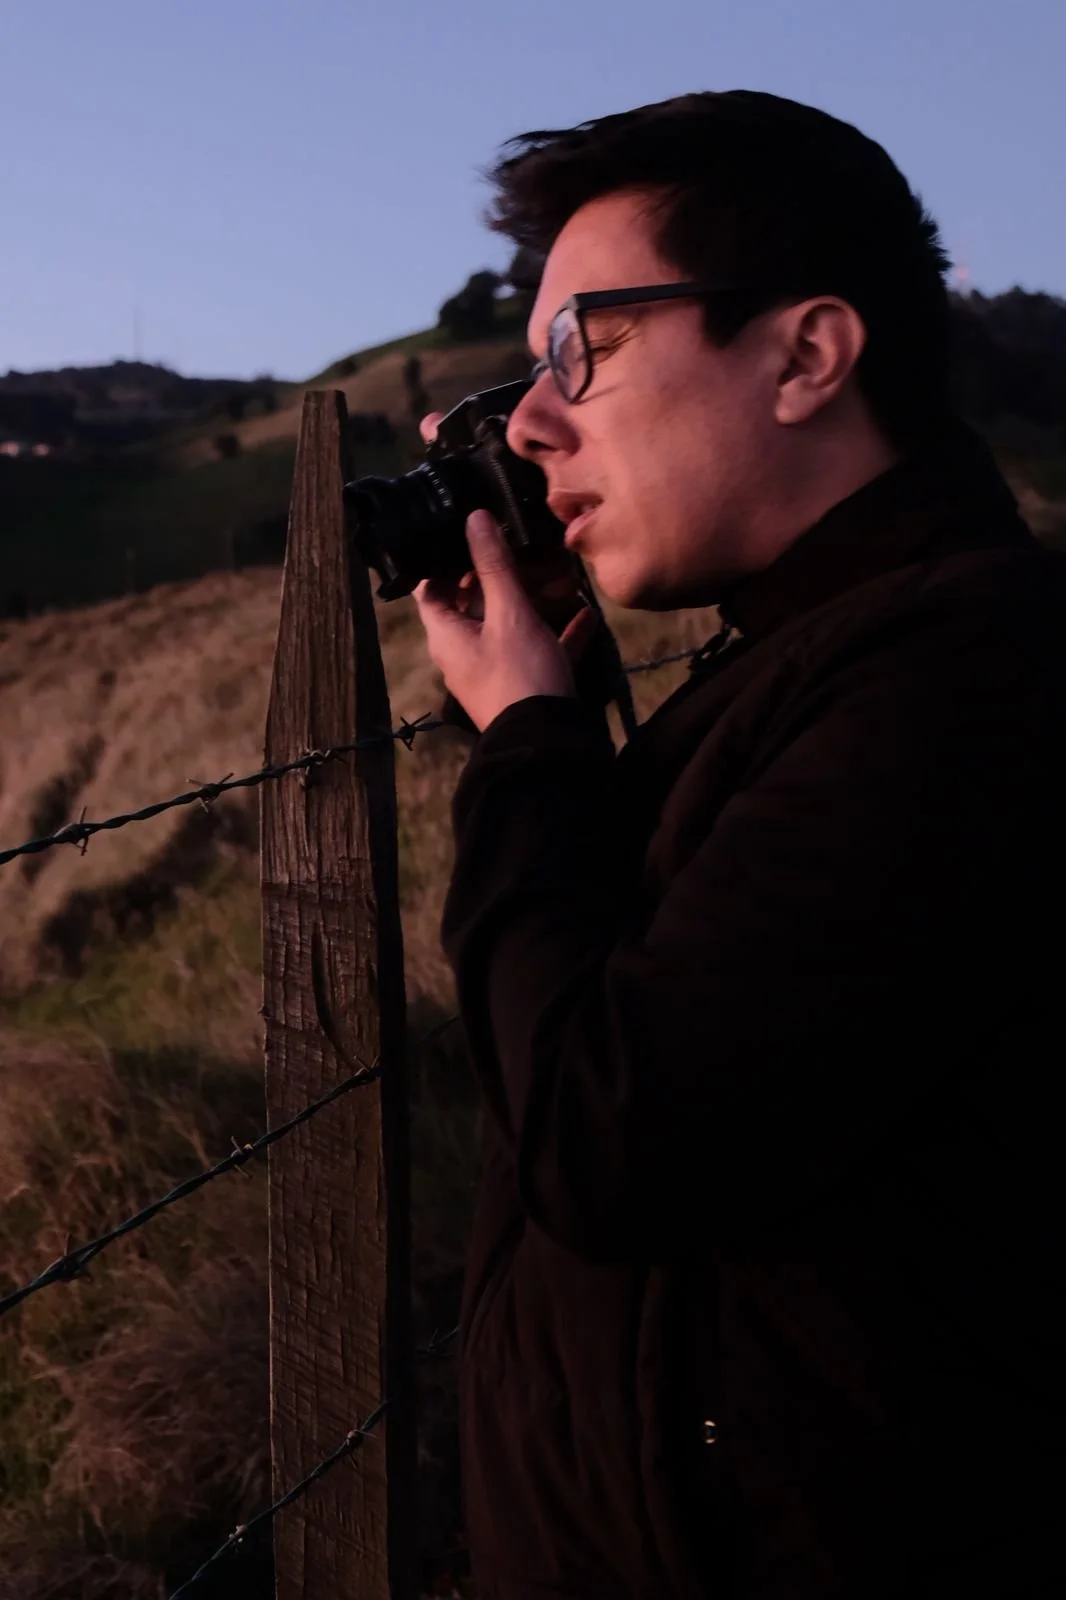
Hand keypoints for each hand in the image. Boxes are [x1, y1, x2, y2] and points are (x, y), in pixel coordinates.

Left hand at [411, 412, 599, 731]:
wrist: (548, 743)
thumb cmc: (519, 674)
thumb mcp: (509, 613)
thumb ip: (494, 565)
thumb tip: (473, 517)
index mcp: (447, 634)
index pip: (431, 587)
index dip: (446, 558)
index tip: (471, 531)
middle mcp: (465, 650)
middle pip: (478, 601)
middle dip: (506, 573)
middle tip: (532, 545)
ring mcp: (496, 668)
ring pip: (513, 622)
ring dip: (538, 598)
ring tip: (567, 575)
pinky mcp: (526, 683)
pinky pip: (540, 648)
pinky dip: (559, 630)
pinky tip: (587, 614)